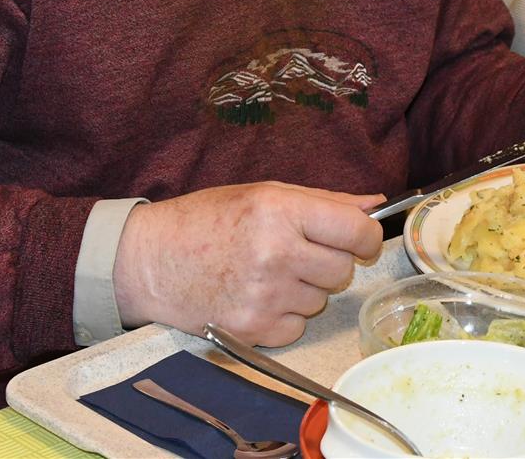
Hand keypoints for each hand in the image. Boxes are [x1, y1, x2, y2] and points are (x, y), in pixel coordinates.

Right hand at [113, 182, 383, 345]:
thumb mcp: (264, 194)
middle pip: (343, 270)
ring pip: (321, 300)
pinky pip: (297, 327)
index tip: (359, 238)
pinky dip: (285, 316)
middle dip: (329, 261)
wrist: (149, 260)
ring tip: (268, 272)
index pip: (357, 231)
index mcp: (280, 212)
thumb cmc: (207, 219)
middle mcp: (276, 254)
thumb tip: (375, 204)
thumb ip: (325, 201)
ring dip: (305, 289)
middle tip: (298, 252)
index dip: (366, 236)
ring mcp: (264, 297)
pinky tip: (257, 296)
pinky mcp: (252, 331)